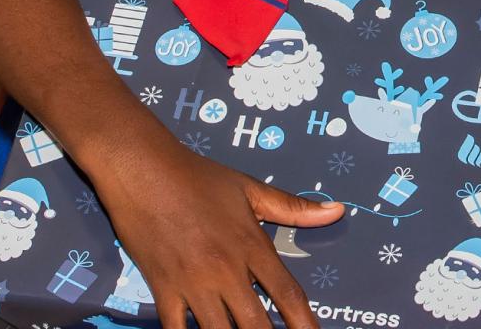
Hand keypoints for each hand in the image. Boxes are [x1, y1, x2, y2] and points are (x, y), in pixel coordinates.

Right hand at [96, 133, 343, 328]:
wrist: (143, 169)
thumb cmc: (197, 177)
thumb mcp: (249, 188)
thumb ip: (293, 208)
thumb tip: (337, 211)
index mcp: (251, 245)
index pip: (287, 294)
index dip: (304, 323)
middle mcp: (226, 270)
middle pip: (256, 324)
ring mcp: (193, 282)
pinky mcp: (162, 288)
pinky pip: (176, 328)